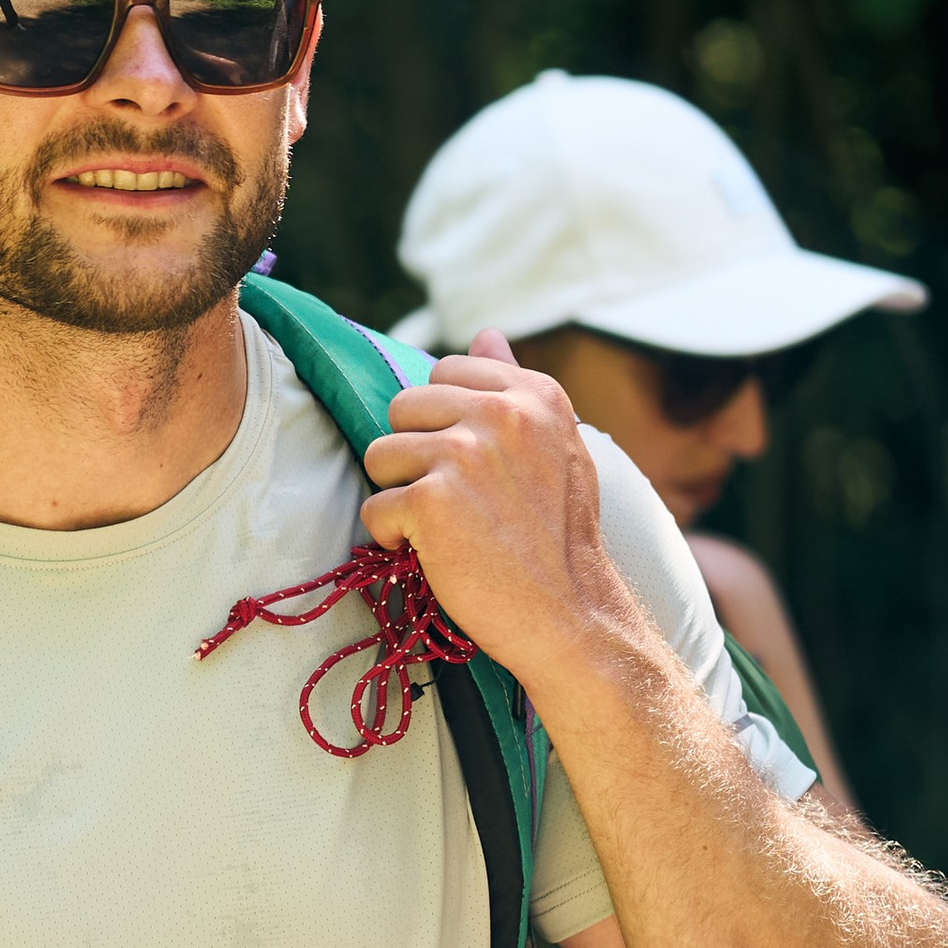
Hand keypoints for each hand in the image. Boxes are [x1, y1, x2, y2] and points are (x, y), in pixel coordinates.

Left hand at [358, 333, 622, 686]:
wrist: (572, 616)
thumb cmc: (559, 537)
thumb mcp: (557, 447)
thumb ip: (515, 386)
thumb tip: (486, 331)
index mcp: (534, 394)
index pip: (444, 372)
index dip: (443, 422)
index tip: (473, 466)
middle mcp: (501, 413)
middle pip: (403, 407)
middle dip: (414, 455)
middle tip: (457, 502)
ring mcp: (464, 454)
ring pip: (379, 454)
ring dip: (400, 496)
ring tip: (446, 527)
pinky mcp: (431, 501)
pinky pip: (375, 507)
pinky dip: (395, 539)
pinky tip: (437, 555)